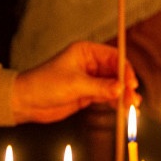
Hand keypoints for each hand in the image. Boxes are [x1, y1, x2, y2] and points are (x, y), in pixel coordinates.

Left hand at [11, 41, 134, 124]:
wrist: (27, 101)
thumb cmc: (45, 84)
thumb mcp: (74, 84)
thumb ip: (99, 87)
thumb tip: (120, 88)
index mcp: (85, 52)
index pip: (113, 56)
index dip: (125, 69)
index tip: (131, 82)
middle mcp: (89, 63)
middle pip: (116, 72)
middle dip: (125, 84)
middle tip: (132, 98)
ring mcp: (89, 79)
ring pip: (113, 85)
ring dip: (122, 94)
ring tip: (131, 106)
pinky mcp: (87, 93)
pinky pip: (106, 96)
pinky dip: (115, 102)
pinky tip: (122, 108)